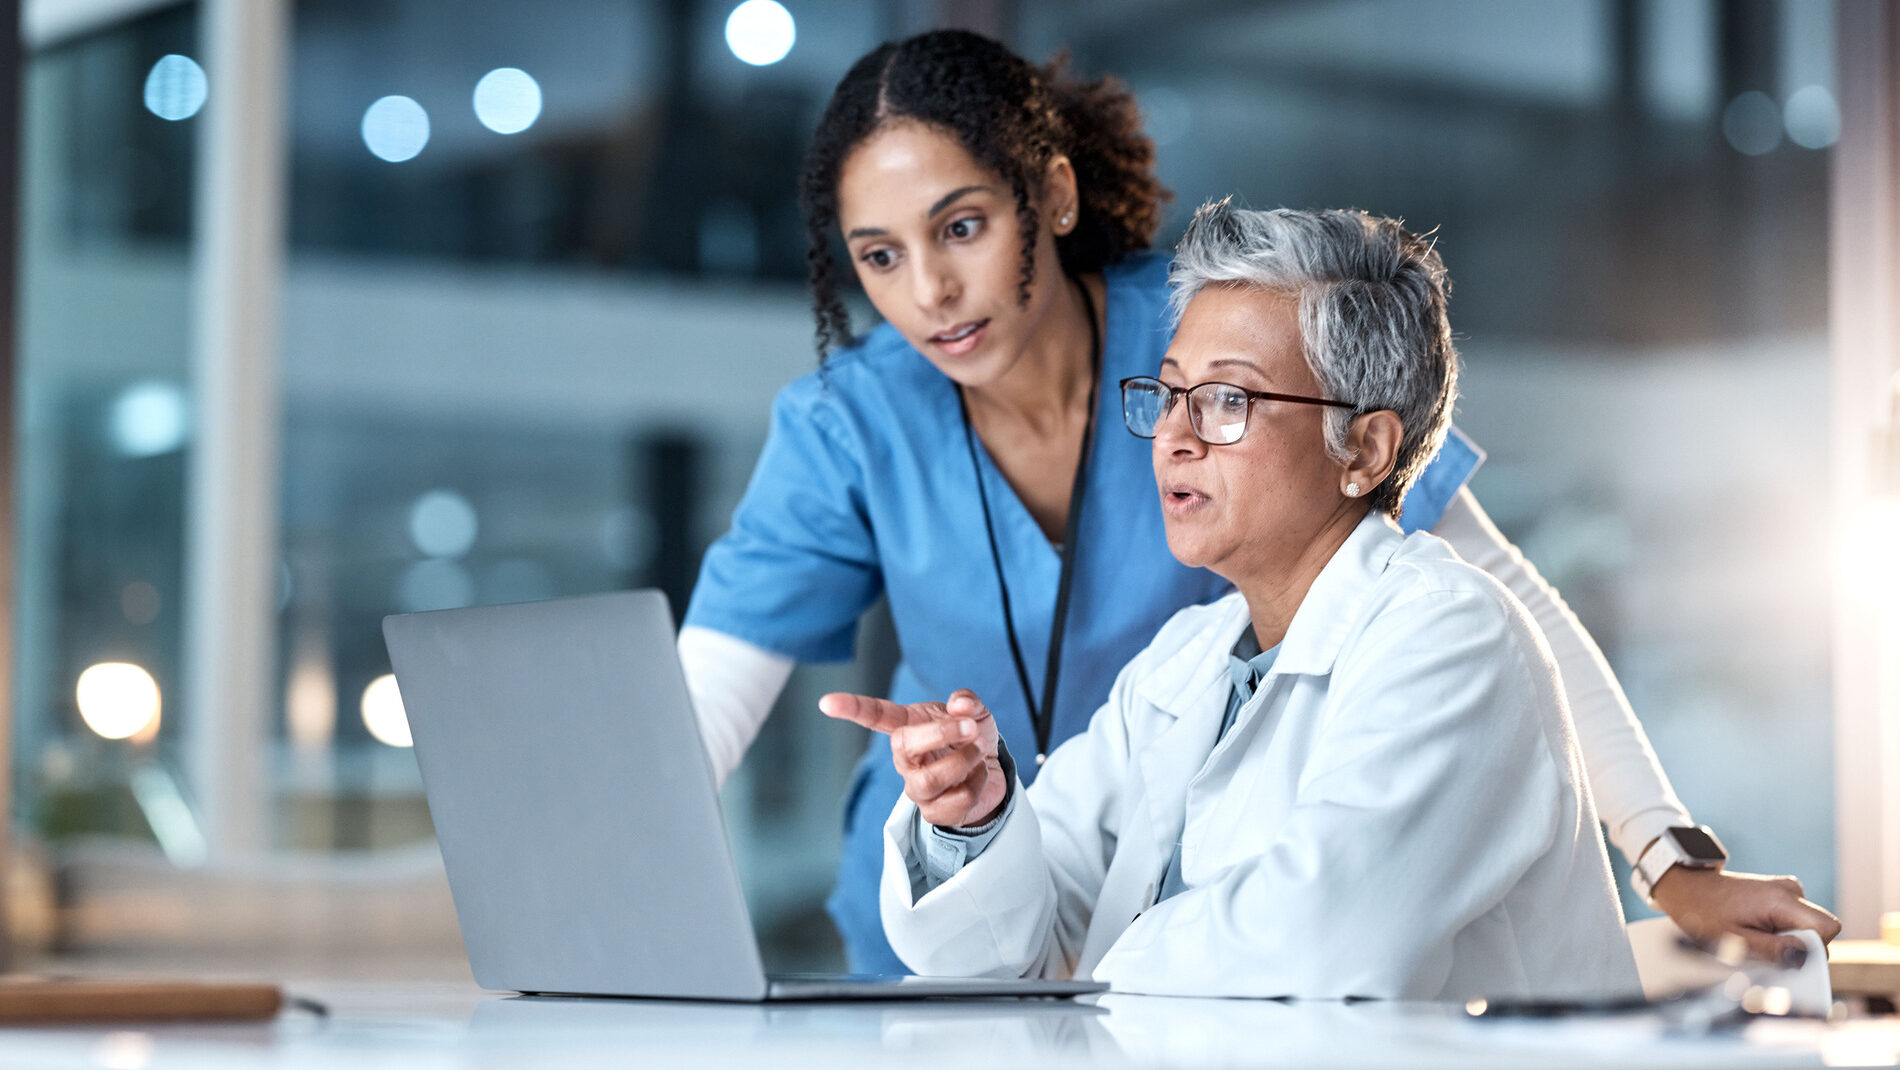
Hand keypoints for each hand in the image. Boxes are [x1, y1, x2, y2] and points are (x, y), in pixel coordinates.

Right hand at [819, 689, 1007, 828]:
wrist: (991, 772)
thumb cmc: (970, 738)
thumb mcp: (974, 713)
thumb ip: (968, 702)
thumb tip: (959, 704)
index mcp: (908, 727)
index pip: (875, 716)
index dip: (852, 708)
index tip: (826, 702)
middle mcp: (905, 760)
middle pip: (902, 746)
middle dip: (939, 733)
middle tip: (970, 727)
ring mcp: (916, 788)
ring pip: (930, 779)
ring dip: (963, 761)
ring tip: (979, 751)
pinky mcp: (935, 812)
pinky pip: (955, 801)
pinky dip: (977, 783)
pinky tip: (978, 776)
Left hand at [1650, 867, 1842, 965]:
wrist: (1687, 887)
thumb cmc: (1704, 912)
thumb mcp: (1734, 941)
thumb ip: (1772, 951)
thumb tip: (1805, 958)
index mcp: (1781, 899)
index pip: (1826, 928)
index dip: (1813, 949)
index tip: (1786, 957)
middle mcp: (1791, 889)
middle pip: (1819, 928)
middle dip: (1799, 947)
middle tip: (1764, 950)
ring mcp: (1787, 890)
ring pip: (1807, 926)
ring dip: (1788, 940)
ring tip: (1756, 938)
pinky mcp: (1782, 895)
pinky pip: (1795, 920)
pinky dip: (1781, 931)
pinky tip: (1757, 931)